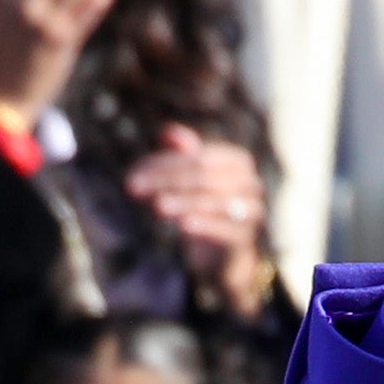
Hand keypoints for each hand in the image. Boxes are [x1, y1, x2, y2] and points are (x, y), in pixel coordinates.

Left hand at [123, 126, 271, 314]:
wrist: (226, 252)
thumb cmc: (207, 208)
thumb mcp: (195, 180)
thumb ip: (184, 154)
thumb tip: (166, 131)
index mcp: (238, 162)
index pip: (198, 158)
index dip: (165, 164)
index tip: (133, 174)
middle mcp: (249, 183)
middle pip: (203, 177)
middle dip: (165, 181)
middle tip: (132, 187)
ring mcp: (251, 210)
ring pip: (212, 202)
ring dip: (181, 202)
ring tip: (157, 206)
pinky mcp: (244, 238)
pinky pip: (224, 229)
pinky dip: (203, 225)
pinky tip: (183, 225)